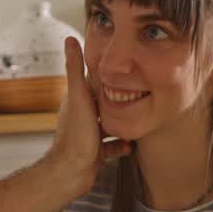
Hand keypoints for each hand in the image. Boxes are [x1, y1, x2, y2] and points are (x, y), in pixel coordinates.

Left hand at [41, 37, 130, 194]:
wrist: (71, 172)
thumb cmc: (76, 135)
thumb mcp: (79, 97)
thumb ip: (75, 68)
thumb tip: (70, 39)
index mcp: (77, 100)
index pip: (95, 81)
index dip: (110, 75)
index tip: (128, 67)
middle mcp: (82, 116)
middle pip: (106, 102)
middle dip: (122, 98)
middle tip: (142, 93)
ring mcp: (88, 134)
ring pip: (110, 124)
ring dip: (124, 122)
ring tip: (141, 117)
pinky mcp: (94, 152)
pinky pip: (112, 146)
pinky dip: (122, 144)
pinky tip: (131, 144)